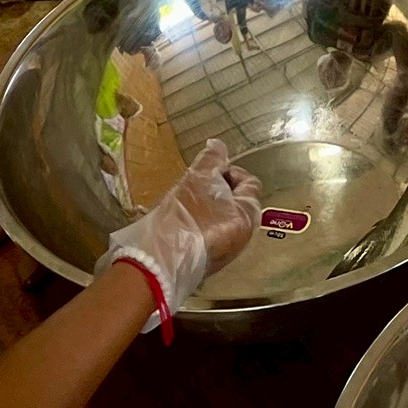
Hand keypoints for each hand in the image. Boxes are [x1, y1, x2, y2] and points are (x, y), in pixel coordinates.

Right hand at [105, 138, 263, 324]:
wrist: (156, 261)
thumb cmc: (184, 216)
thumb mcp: (198, 178)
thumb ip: (212, 158)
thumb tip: (218, 145)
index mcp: (248, 216)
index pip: (250, 183)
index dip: (230, 170)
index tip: (209, 170)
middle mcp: (242, 237)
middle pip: (236, 202)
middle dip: (216, 189)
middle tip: (194, 184)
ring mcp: (225, 253)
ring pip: (221, 219)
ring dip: (205, 206)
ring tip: (184, 201)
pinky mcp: (206, 262)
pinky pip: (208, 235)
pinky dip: (197, 223)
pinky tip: (179, 221)